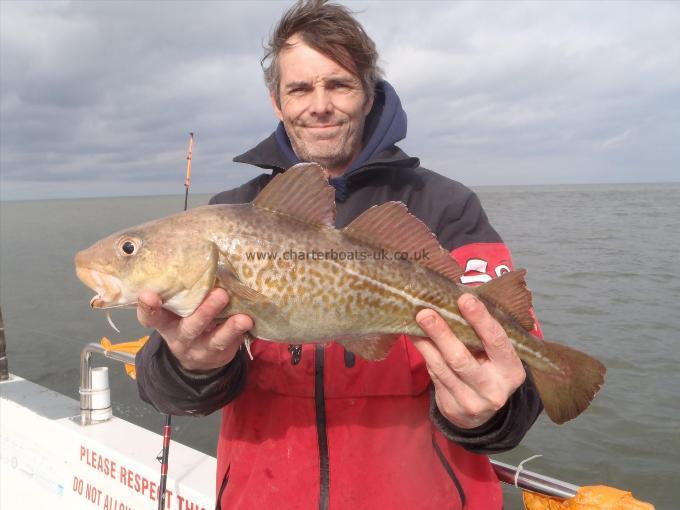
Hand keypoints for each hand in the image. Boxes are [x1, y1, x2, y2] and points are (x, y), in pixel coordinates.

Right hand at [137, 288, 252, 370]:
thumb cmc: (184, 319)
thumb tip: (196, 255)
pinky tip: (250, 322)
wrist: (195, 358)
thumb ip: (180, 292)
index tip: (148, 294)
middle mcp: (180, 337)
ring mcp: (201, 349)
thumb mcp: (175, 310)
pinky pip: (231, 344)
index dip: (148, 307)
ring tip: (243, 318)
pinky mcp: (220, 355)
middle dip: (205, 312)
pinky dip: (241, 333)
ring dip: (229, 328)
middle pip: (189, 327)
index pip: (151, 316)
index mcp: (165, 323)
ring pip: (215, 340)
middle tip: (220, 294)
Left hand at [412, 294, 525, 428]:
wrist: (482, 413)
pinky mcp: (451, 407)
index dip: (481, 320)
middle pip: (462, 359)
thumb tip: (459, 298)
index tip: (464, 299)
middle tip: (426, 312)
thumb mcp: (496, 355)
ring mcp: (471, 401)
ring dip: (426, 342)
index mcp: (511, 371)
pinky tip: (417, 337)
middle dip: (442, 333)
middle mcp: (493, 389)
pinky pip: (434, 375)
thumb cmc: (489, 369)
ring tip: (416, 321)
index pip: (497, 341)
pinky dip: (424, 353)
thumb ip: (483, 334)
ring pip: (442, 367)